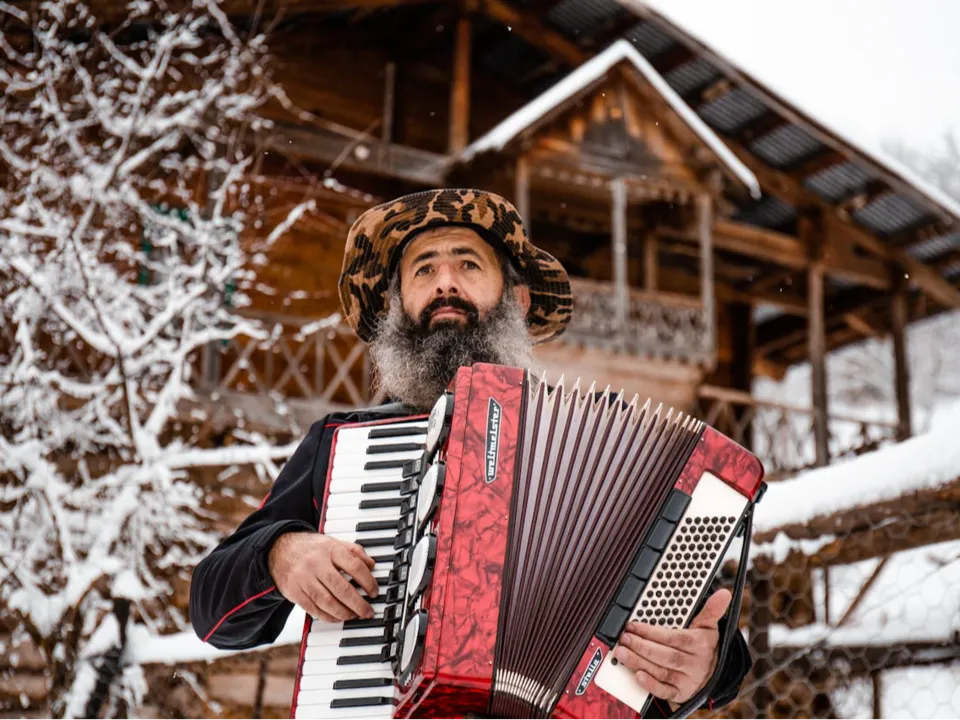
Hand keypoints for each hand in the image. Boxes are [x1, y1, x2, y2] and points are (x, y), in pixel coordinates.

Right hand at [268, 532, 378, 622]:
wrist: (278, 549)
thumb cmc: (311, 548)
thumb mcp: (333, 542)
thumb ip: (354, 551)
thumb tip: (371, 565)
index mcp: (330, 549)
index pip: (355, 566)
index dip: (368, 582)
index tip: (374, 591)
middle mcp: (317, 564)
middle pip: (342, 588)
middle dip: (358, 604)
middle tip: (368, 611)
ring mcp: (304, 579)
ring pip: (327, 602)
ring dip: (344, 613)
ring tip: (354, 615)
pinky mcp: (294, 592)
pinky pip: (314, 609)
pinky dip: (328, 617)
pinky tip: (337, 617)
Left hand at [613, 589, 730, 704]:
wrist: (712, 674)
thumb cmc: (704, 646)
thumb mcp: (708, 627)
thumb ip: (711, 610)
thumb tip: (724, 593)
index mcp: (700, 645)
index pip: (673, 638)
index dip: (651, 633)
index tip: (633, 626)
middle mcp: (695, 665)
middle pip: (665, 655)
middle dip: (641, 646)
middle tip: (624, 638)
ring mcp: (687, 680)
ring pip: (661, 672)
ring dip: (639, 662)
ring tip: (622, 653)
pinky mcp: (680, 694)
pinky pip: (665, 692)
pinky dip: (651, 685)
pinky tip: (637, 676)